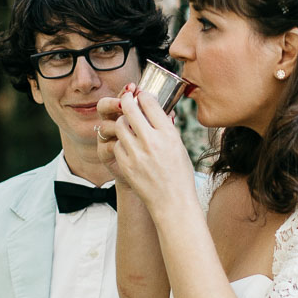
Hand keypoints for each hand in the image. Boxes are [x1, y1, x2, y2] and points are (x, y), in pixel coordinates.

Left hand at [97, 89, 195, 211]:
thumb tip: (157, 110)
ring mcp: (137, 154)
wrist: (172, 202)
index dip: (143, 95)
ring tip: (127, 123)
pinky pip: (117, 144)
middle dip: (126, 100)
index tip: (141, 95)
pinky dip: (121, 142)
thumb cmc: (179, 174)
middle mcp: (152, 141)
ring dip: (122, 121)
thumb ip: (166, 127)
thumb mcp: (179, 146)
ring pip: (119, 125)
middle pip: (130, 109)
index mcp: (168, 134)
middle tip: (126, 99)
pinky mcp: (126, 165)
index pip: (149, 103)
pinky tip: (127, 144)